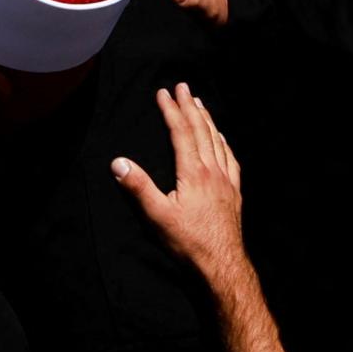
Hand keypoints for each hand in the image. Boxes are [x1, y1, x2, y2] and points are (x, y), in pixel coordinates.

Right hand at [108, 83, 251, 288]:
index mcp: (194, 173)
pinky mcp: (233, 193)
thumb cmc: (189, 242)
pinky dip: (223, 143)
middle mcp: (213, 171)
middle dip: (190, 107)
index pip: (181, 133)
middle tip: (183, 87)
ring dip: (207, 120)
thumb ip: (138, 187)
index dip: (171, 111)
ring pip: (217, 141)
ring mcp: (227, 181)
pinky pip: (230, 159)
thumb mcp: (156, 216)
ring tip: (200, 104)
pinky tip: (221, 139)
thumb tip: (118, 163)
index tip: (163, 93)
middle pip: (201, 131)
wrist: (221, 264)